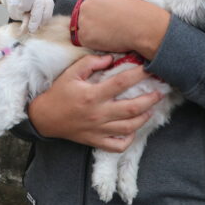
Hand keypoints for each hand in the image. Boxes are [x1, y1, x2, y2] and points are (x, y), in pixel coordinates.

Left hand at [0, 0, 53, 32]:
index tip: (21, 11)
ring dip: (43, 18)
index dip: (25, 6)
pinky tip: (41, 21)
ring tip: (38, 26)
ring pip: (48, 4)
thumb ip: (22, 18)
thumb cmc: (14, 4)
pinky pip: (51, 5)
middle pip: (40, 2)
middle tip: (32, 29)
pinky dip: (46, 15)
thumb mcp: (14, 11)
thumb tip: (27, 28)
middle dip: (37, 18)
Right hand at [27, 54, 162, 151]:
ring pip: (129, 127)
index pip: (121, 83)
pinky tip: (132, 129)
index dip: (138, 74)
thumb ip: (90, 63)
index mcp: (93, 95)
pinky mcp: (95, 140)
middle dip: (150, 99)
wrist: (44, 118)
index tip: (150, 68)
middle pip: (132, 108)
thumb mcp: (71, 73)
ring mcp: (98, 129)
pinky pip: (117, 145)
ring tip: (151, 109)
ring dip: (144, 118)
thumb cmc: (58, 93)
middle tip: (160, 92)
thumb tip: (111, 59)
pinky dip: (128, 139)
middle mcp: (98, 113)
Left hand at [76, 0, 169, 58]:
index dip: (96, 16)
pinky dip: (95, 44)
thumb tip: (100, 10)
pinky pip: (85, 42)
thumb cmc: (136, 13)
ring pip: (83, 30)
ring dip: (93, 34)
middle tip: (108, 30)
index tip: (105, 21)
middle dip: (93, 24)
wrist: (143, 26)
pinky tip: (108, 41)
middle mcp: (85, 6)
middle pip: (83, 18)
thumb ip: (104, 3)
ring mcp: (84, 21)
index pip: (88, 6)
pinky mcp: (85, 36)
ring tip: (110, 36)